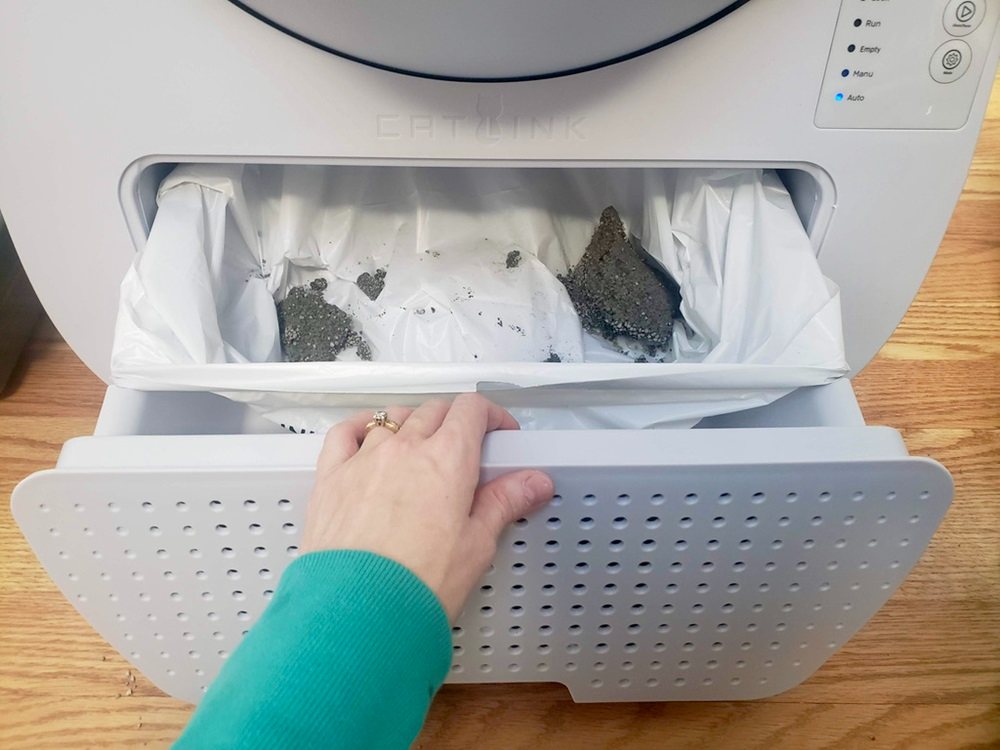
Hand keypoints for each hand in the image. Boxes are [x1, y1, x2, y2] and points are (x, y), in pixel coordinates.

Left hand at [301, 394, 554, 619]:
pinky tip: (367, 435)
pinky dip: (361, 426)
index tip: (499, 433)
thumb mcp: (477, 545)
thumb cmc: (419, 583)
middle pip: (434, 410)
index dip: (491, 415)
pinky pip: (344, 432)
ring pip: (392, 418)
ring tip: (420, 449)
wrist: (359, 612)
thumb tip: (535, 482)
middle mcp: (405, 447)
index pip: (471, 409)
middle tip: (466, 449)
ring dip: (412, 424)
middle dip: (455, 421)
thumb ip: (505, 503)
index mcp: (448, 458)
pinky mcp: (331, 477)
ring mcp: (364, 459)